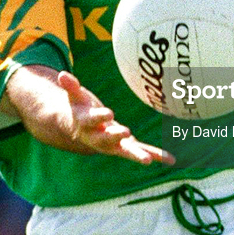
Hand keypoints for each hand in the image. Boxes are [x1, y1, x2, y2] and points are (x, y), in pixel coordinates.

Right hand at [57, 71, 175, 164]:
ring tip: (148, 160)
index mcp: (86, 124)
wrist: (80, 131)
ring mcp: (113, 145)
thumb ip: (71, 87)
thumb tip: (62, 74)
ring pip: (125, 151)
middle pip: (107, 139)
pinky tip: (171, 160)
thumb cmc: (80, 110)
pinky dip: (156, 155)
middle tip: (127, 132)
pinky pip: (140, 151)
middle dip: (116, 137)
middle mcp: (99, 137)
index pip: (92, 120)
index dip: (100, 117)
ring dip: (137, 154)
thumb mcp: (75, 98)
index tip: (109, 113)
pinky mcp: (125, 147)